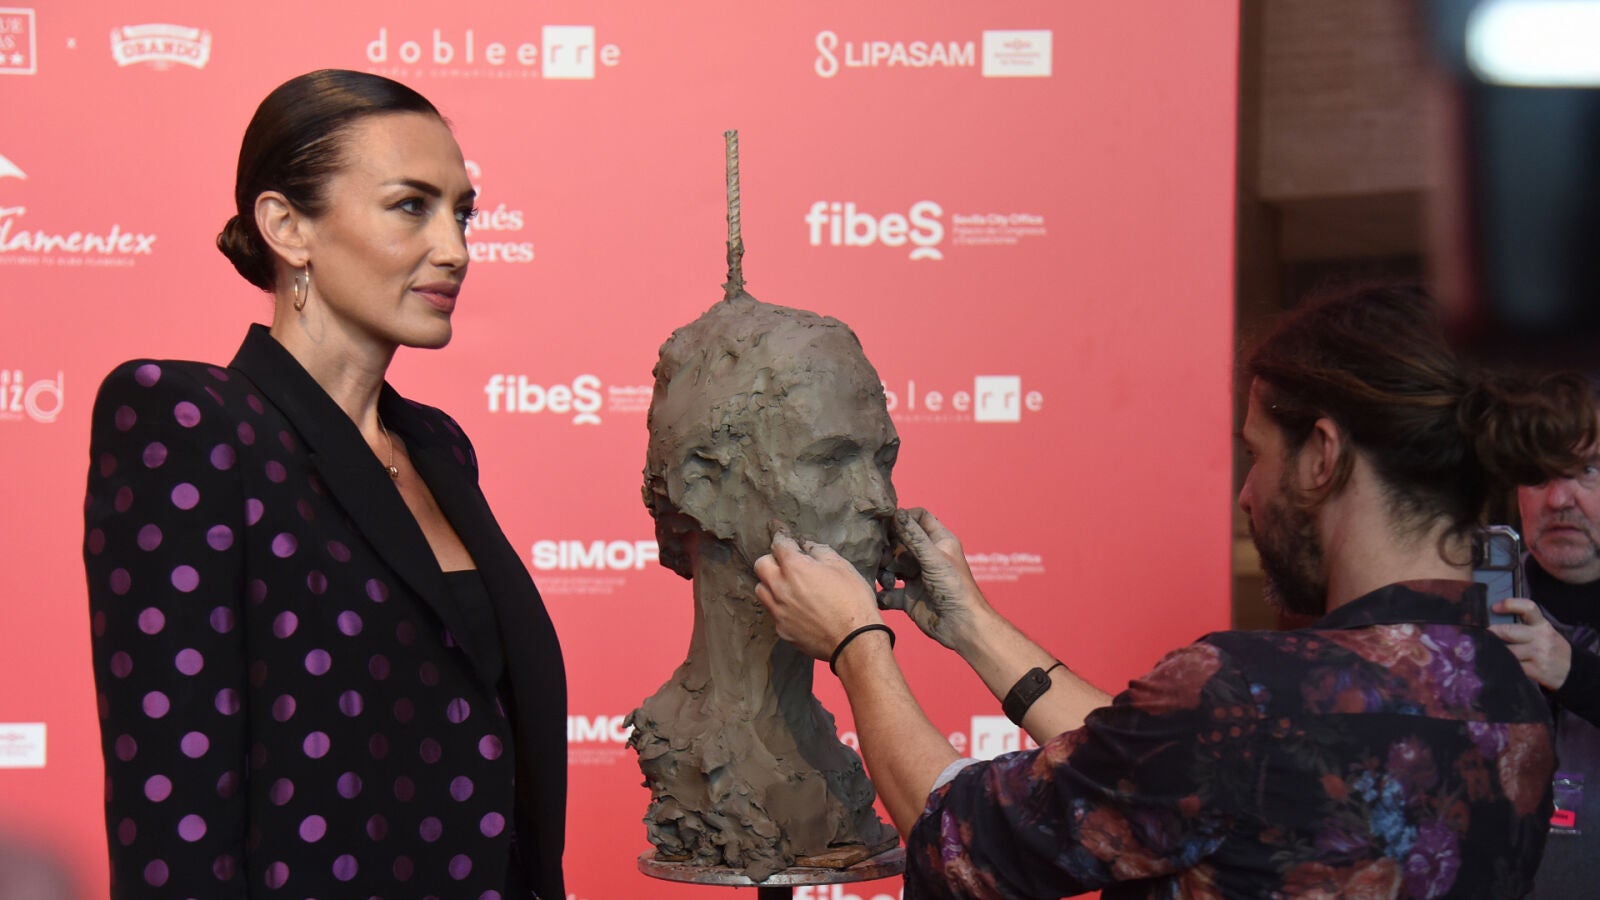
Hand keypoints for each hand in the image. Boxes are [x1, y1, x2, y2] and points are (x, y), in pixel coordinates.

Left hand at [755, 532, 882, 660]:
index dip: (781, 535)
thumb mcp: (842, 567)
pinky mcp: (782, 630)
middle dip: (772, 560)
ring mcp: (778, 611)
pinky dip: (781, 607)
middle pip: (760, 565)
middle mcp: (780, 588)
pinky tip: (797, 609)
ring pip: (761, 590)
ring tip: (789, 586)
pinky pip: (773, 612)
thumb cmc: (853, 601)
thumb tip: (807, 545)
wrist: (855, 641)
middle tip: (787, 563)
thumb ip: (819, 551)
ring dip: (771, 584)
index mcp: (795, 568)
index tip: (779, 529)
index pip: (779, 544)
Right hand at [877, 508, 988, 649]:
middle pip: (899, 542)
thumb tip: (897, 513)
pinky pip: (889, 592)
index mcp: (939, 541)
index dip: (903, 518)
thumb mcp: (934, 558)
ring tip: (889, 580)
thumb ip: (914, 536)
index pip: (919, 518)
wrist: (962, 626)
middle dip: (889, 548)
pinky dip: (883, 594)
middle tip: (886, 558)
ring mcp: (916, 577)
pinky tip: (886, 595)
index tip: (888, 524)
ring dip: (884, 571)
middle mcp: (926, 557)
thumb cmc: (955, 588)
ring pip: (891, 566)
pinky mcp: (908, 597)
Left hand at [1489, 597, 1572, 690]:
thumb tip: (1492, 620)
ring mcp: (1539, 654)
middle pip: (1509, 631)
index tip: (1494, 607)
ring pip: (1507, 651)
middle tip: (1480, 634)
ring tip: (1487, 650)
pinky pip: (1512, 665)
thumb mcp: (1543, 632)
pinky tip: (1498, 663)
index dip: (1510, 604)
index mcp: (1542, 624)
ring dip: (1494, 651)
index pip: (1528, 608)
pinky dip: (1502, 664)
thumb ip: (1523, 625)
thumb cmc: (1549, 648)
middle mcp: (1541, 637)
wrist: (1571, 671)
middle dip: (1491, 633)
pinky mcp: (1537, 670)